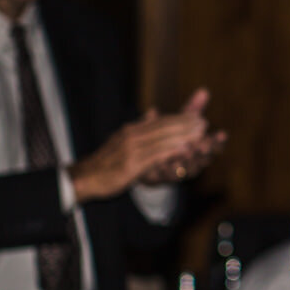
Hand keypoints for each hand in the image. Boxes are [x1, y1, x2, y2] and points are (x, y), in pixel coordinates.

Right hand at [70, 90, 214, 201]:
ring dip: (183, 136)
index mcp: (132, 131)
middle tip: (204, 122)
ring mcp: (132, 150)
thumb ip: (140, 128)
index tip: (197, 116)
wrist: (85, 178)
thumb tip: (154, 112)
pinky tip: (185, 150)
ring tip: (200, 133)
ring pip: (161, 140)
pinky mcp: (131, 165)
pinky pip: (155, 156)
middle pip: (163, 128)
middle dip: (185, 125)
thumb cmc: (106, 162)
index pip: (160, 122)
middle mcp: (132, 137)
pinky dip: (171, 151)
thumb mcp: (123, 141)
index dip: (180, 119)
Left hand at [136, 88, 227, 185]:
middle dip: (204, 151)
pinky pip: (165, 175)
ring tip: (185, 151)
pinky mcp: (162, 178)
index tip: (222, 134)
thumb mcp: (180, 122)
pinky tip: (163, 160)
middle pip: (203, 159)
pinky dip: (165, 167)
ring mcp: (179, 173)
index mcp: (200, 150)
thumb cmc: (169, 139)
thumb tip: (203, 90)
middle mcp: (193, 163)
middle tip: (203, 144)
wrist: (146, 162)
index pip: (214, 145)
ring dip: (186, 160)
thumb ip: (192, 110)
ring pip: (187, 168)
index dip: (218, 141)